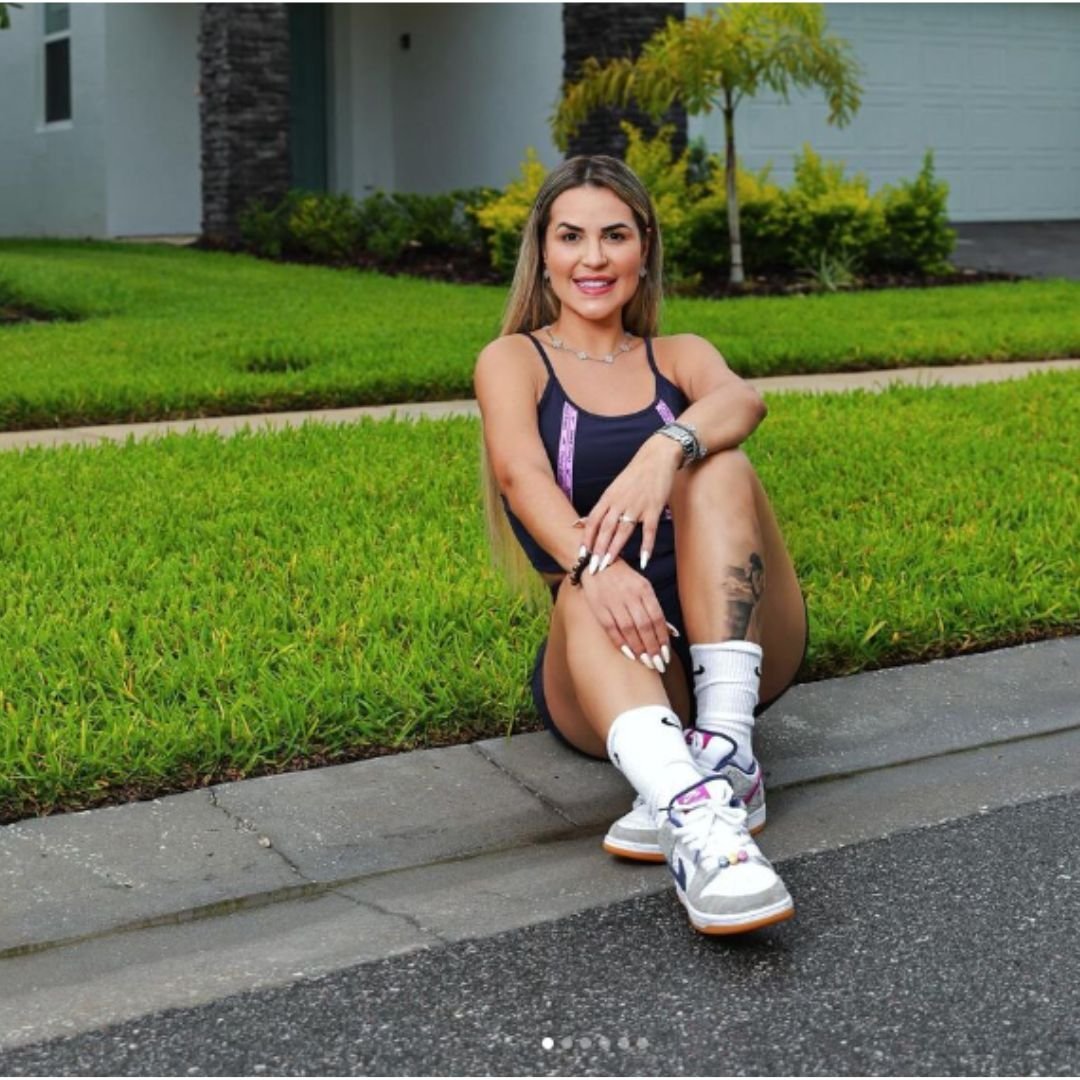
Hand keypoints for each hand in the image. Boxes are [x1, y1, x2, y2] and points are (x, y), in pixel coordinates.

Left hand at [579, 434, 681, 573]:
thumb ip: (599, 509)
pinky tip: (644, 561)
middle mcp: (619, 502)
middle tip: (592, 568)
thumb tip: (578, 523)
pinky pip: (649, 531)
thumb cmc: (633, 475)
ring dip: (615, 549)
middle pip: (605, 529)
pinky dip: (647, 546)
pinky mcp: (654, 508)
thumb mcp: (612, 489)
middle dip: (598, 550)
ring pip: (623, 531)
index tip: (581, 556)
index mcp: (608, 498)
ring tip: (608, 565)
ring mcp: (637, 506)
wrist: (656, 457)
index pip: (593, 521)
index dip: (586, 539)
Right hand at [579, 559, 672, 671]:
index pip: (657, 617)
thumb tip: (672, 633)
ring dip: (639, 648)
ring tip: (646, 663)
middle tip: (658, 665)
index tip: (666, 655)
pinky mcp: (599, 606)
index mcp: (644, 589)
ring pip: (629, 629)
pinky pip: (611, 627)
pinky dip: (621, 642)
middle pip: (645, 626)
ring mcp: (614, 600)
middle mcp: (630, 594)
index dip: (663, 638)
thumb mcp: (642, 587)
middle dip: (653, 648)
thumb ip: (654, 609)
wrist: (596, 563)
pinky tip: (629, 654)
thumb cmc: (624, 579)